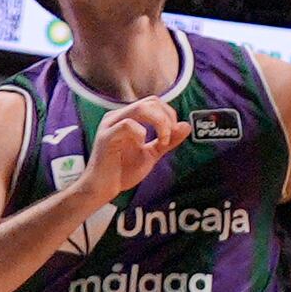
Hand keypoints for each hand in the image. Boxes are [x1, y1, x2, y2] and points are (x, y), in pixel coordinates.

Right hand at [78, 96, 192, 209]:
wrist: (103, 189)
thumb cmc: (122, 171)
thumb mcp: (152, 154)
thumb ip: (168, 140)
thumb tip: (187, 125)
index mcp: (127, 117)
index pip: (154, 102)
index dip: (169, 115)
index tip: (172, 135)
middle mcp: (118, 116)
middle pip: (150, 102)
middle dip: (167, 118)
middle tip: (168, 139)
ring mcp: (110, 124)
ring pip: (140, 108)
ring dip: (159, 123)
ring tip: (162, 142)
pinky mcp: (106, 136)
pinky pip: (127, 124)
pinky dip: (141, 132)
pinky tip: (142, 144)